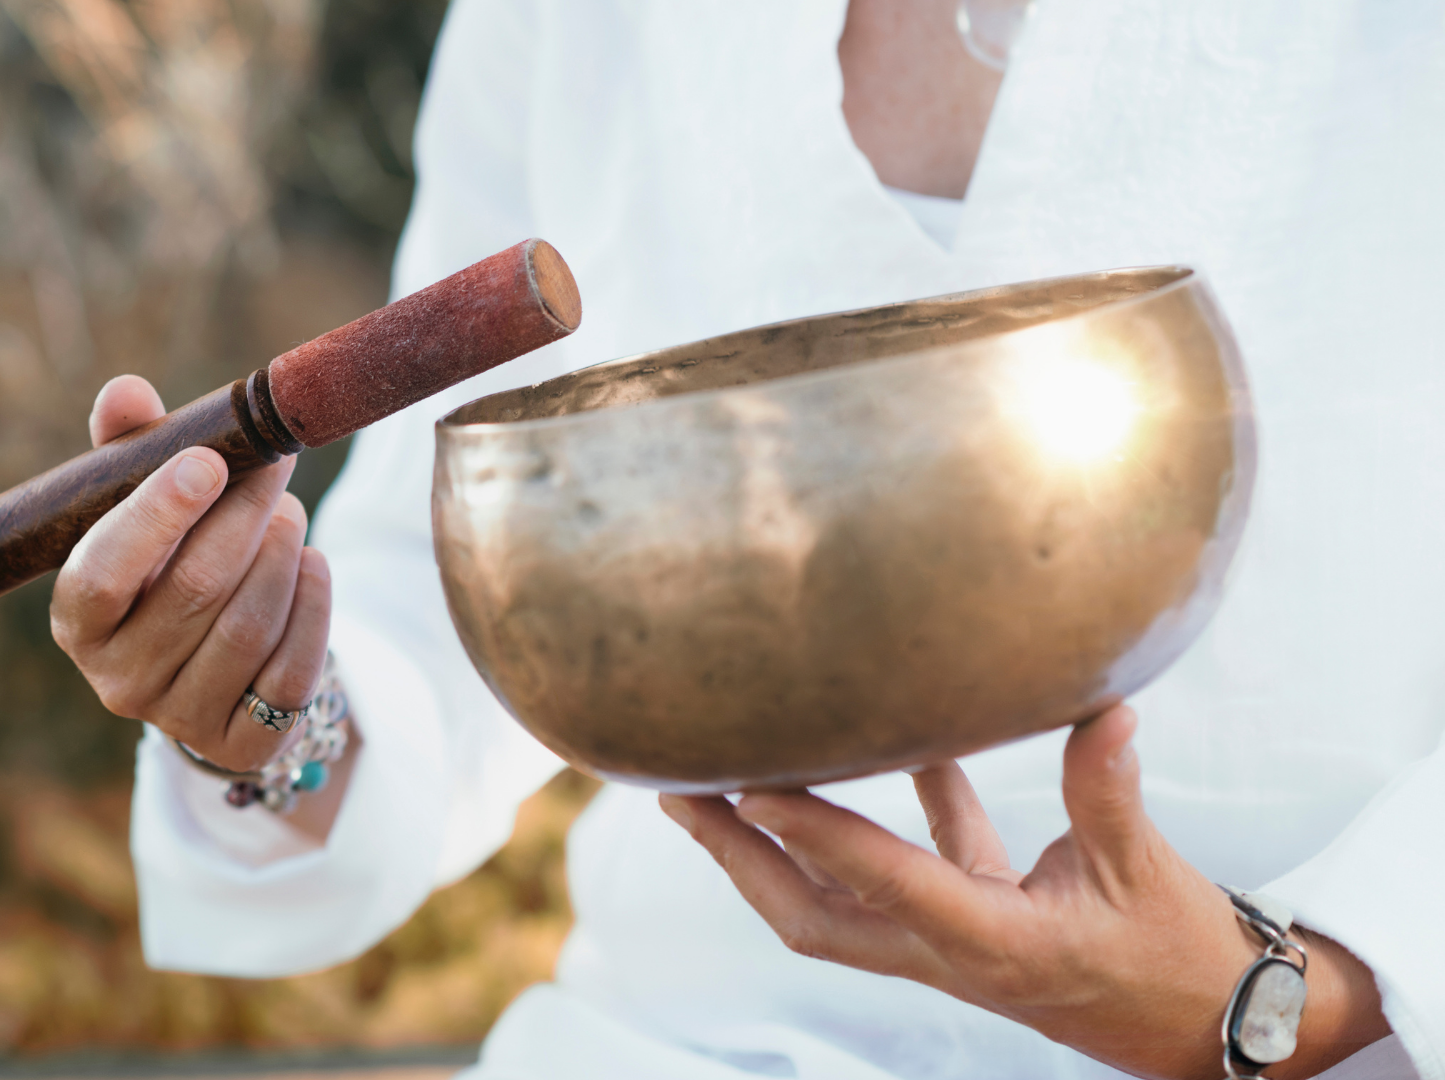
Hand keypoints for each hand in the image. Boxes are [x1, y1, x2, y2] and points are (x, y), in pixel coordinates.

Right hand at [52, 375, 330, 777]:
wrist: (207, 670)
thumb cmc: (166, 567)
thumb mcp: (139, 513)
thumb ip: (129, 452)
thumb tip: (125, 392)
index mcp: (78, 621)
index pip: (102, 572)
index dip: (154, 516)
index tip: (206, 460)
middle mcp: (119, 680)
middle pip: (193, 588)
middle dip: (244, 516)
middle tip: (276, 466)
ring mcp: (181, 718)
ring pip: (247, 626)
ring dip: (280, 555)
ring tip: (289, 514)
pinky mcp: (244, 745)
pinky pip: (291, 672)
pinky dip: (313, 608)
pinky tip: (313, 565)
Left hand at [661, 707, 1389, 1078]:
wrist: (1204, 1028)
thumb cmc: (1177, 955)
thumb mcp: (1144, 873)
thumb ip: (1108, 791)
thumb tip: (1104, 708)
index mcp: (991, 942)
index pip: (884, 884)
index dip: (815, 835)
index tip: (748, 787)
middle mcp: (948, 949)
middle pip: (809, 915)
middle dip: (737, 859)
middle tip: (677, 793)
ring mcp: (946, 943)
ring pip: (834, 900)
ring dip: (774, 847)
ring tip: (716, 782)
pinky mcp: (967, 925)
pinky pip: (905, 868)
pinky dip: (881, 817)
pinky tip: (892, 740)